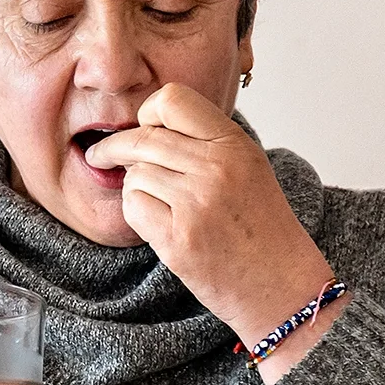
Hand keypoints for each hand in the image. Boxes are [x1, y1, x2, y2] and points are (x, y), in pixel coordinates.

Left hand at [87, 83, 343, 379]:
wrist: (283, 285)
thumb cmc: (262, 230)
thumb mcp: (248, 168)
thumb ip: (206, 142)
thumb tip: (149, 125)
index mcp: (235, 144)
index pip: (171, 99)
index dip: (149, 112)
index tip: (143, 128)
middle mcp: (216, 167)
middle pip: (142, 137)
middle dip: (115, 147)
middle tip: (101, 155)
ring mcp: (197, 202)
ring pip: (134, 173)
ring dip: (135, 186)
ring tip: (159, 204)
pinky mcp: (179, 238)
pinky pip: (132, 206)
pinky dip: (137, 213)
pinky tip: (157, 224)